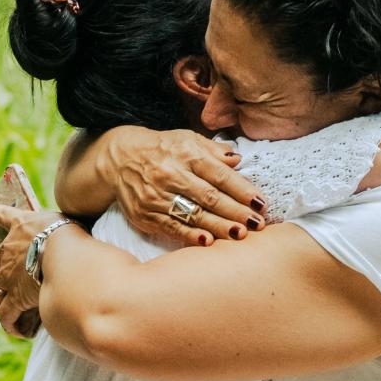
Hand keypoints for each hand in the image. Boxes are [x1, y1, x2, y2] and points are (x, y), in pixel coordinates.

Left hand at [0, 205, 54, 338]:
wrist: (62, 251)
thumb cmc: (66, 232)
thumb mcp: (60, 219)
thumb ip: (57, 225)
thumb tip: (67, 228)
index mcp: (19, 228)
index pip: (2, 216)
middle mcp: (7, 253)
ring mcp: (8, 277)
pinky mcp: (15, 298)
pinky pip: (6, 315)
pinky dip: (9, 324)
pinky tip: (15, 331)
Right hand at [101, 130, 267, 245]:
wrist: (119, 159)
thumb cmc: (162, 149)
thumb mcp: (187, 139)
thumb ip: (214, 151)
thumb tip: (238, 159)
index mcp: (186, 154)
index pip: (220, 174)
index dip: (242, 190)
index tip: (260, 203)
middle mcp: (171, 174)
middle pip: (210, 197)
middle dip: (236, 211)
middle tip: (257, 223)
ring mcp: (157, 196)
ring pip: (193, 214)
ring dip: (219, 226)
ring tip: (240, 234)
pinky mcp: (146, 214)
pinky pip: (172, 227)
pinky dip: (191, 235)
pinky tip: (208, 241)